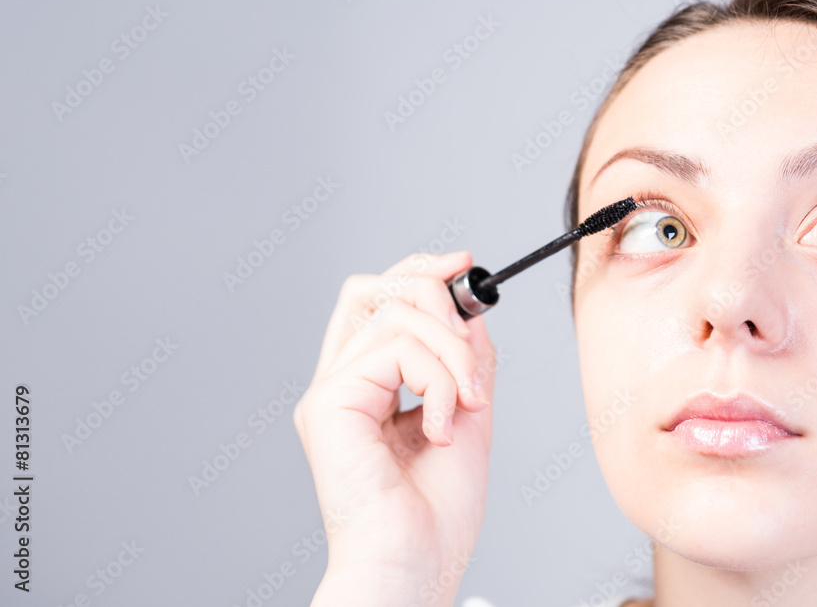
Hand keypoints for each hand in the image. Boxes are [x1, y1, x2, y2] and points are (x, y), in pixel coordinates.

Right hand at [294, 250, 495, 606]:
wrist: (416, 565)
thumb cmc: (436, 512)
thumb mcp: (468, 414)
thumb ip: (465, 360)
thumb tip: (472, 309)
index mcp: (366, 386)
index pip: (377, 300)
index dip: (418, 271)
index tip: (464, 265)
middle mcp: (341, 382)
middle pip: (374, 289)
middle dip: (437, 299)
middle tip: (472, 351)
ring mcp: (330, 391)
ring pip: (397, 313)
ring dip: (453, 353)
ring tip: (467, 404)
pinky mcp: (329, 402)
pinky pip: (396, 347)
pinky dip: (440, 378)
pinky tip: (442, 424)